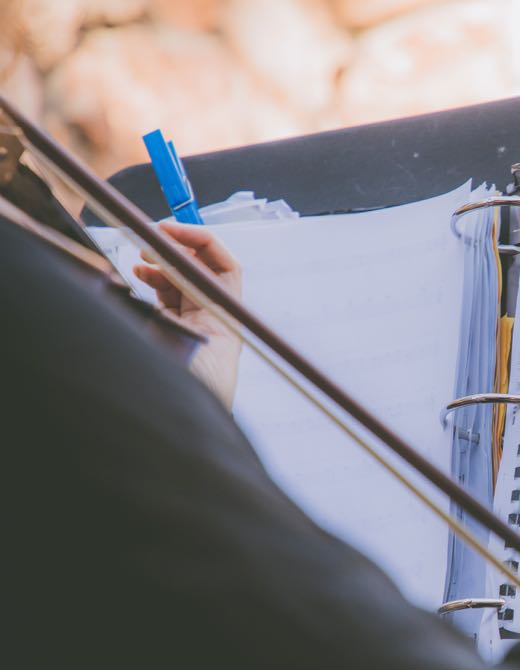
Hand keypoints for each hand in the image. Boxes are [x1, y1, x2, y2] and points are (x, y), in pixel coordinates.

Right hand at [133, 222, 242, 407]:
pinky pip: (167, 299)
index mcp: (226, 320)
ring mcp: (194, 329)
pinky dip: (153, 282)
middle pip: (201, 270)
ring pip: (181, 282)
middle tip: (149, 239)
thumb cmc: (196, 396)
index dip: (199, 240)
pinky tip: (138, 274)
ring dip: (162, 264)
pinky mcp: (176, 337)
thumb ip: (169, 305)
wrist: (184, 437)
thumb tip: (157, 259)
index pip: (224, 266)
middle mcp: (214, 321)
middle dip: (176, 249)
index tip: (167, 229)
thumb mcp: (183, 345)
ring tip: (140, 257)